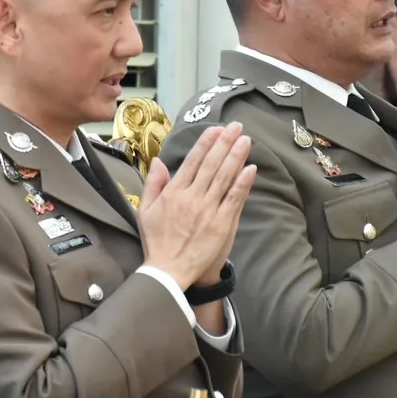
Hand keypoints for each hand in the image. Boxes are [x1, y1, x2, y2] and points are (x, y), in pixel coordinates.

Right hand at [138, 124, 256, 289]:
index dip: (206, 143)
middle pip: (211, 164)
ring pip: (224, 177)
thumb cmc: (157, 242)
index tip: (216, 129)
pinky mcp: (221, 224)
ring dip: (236, 157)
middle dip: (225, 143)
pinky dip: (242, 183)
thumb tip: (159, 161)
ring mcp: (208, 210)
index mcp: (173, 193)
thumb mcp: (145, 211)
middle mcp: (191, 198)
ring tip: (246, 140)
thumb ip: (153, 184)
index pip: (193, 162)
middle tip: (236, 126)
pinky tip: (250, 168)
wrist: (168, 271)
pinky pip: (234, 199)